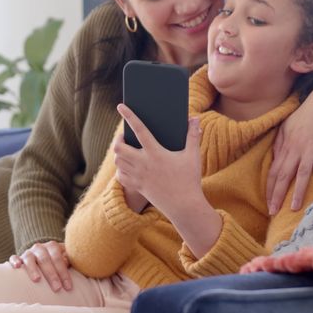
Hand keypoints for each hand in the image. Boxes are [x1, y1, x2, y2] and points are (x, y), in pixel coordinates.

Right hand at [8, 241, 72, 291]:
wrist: (43, 257)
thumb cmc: (57, 263)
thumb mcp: (65, 260)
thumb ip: (68, 261)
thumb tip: (67, 262)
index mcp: (52, 246)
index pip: (58, 258)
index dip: (63, 272)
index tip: (68, 287)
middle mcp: (39, 248)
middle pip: (45, 260)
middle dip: (51, 275)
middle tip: (57, 288)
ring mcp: (28, 253)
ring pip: (29, 258)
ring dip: (33, 269)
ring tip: (37, 280)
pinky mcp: (18, 258)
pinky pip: (14, 257)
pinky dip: (15, 261)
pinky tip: (17, 266)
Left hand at [113, 103, 202, 217]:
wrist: (184, 207)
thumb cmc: (190, 180)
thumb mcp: (193, 156)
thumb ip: (193, 135)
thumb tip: (195, 119)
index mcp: (156, 153)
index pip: (140, 130)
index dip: (129, 116)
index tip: (121, 106)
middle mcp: (143, 164)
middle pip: (119, 147)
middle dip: (118, 139)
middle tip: (124, 136)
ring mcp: (138, 176)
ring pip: (117, 161)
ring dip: (119, 153)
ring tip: (126, 149)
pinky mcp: (137, 187)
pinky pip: (120, 176)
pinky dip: (121, 169)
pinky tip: (127, 166)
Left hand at [266, 83, 312, 213]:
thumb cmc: (305, 114)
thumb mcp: (286, 126)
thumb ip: (279, 144)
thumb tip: (274, 159)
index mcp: (285, 145)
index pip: (274, 171)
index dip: (270, 188)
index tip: (267, 203)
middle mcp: (295, 149)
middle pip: (284, 175)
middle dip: (277, 195)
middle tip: (273, 212)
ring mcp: (311, 149)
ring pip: (301, 174)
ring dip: (297, 192)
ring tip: (293, 208)